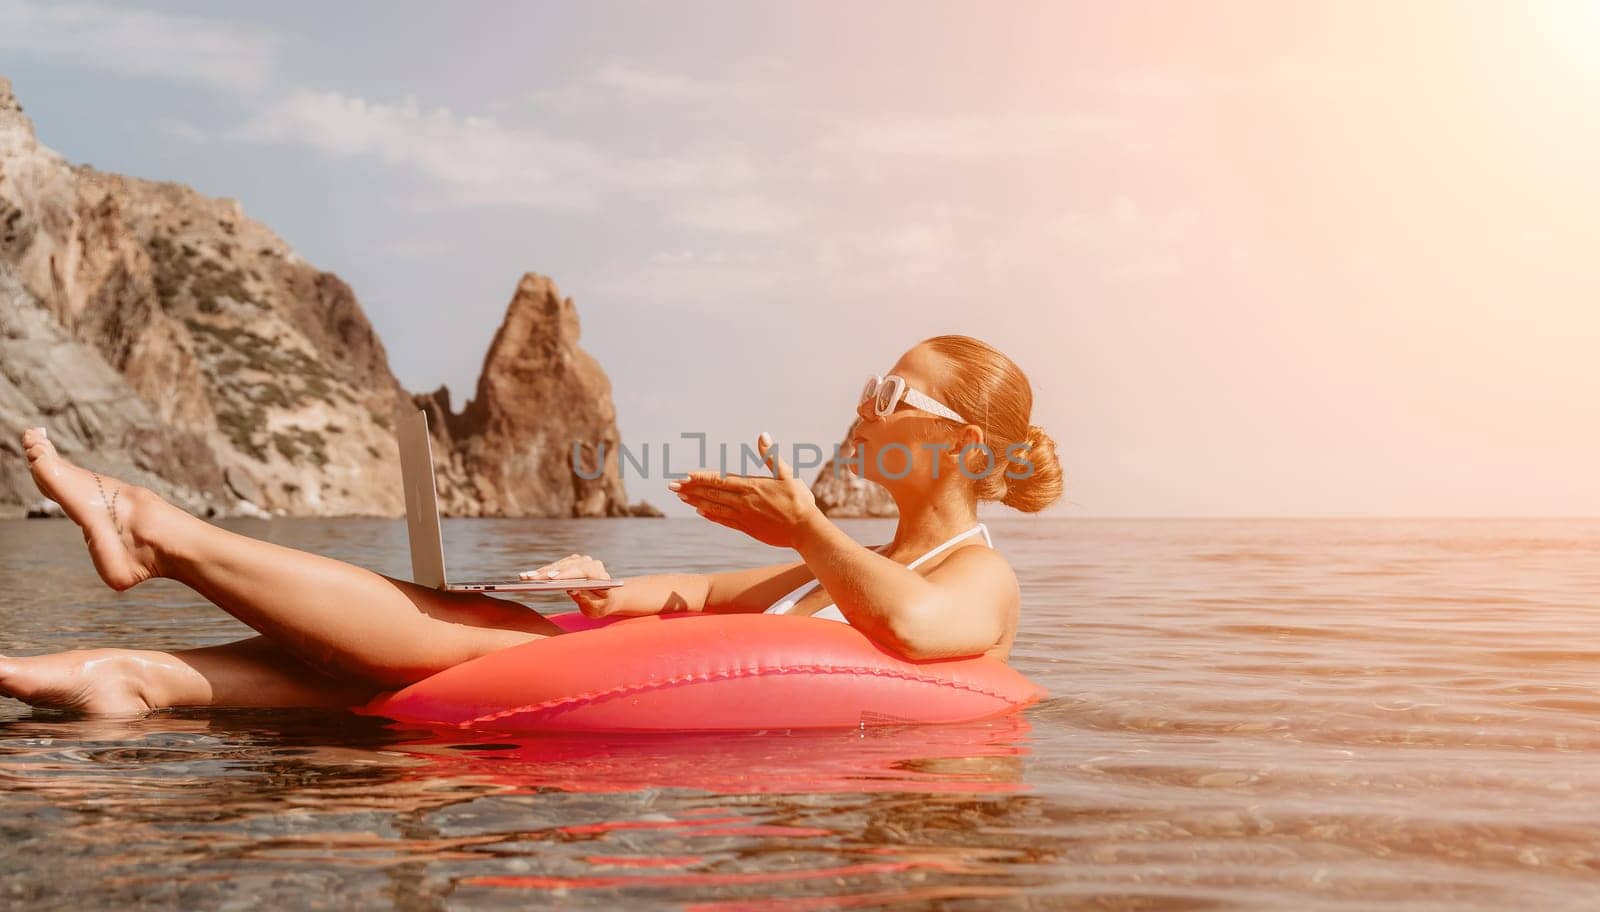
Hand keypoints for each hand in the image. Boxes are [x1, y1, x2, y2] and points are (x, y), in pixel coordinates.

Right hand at [520, 553, 614, 616]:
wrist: (607, 598)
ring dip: (542, 571)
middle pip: (568, 566)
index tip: (551, 578)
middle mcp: (591, 563)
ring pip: (560, 564)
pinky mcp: (572, 562)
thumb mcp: (595, 608)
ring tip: (526, 577)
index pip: (584, 571)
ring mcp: (582, 561)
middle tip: (532, 578)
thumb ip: (585, 599)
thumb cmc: (601, 605)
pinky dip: (543, 570)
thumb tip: (571, 590)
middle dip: (548, 573)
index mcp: (601, 575)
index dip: (567, 574)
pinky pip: (556, 566)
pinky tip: (530, 576)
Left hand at [670, 431, 823, 548]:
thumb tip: (763, 435)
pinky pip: (724, 521)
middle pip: (711, 494)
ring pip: (714, 508)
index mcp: (751, 486)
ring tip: (681, 497)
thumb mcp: (787, 474)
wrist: (805, 530)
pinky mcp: (747, 528)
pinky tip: (701, 512)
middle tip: (672, 486)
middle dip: (690, 489)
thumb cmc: (799, 501)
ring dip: (696, 502)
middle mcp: (743, 502)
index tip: (685, 475)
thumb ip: (771, 456)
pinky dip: (711, 515)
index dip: (701, 478)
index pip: (719, 480)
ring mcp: (743, 517)